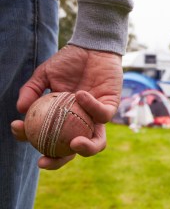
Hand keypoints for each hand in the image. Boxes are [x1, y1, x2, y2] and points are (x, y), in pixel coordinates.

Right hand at [11, 45, 122, 169]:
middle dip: (59, 161)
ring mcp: (96, 117)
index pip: (49, 139)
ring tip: (74, 144)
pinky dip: (90, 107)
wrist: (92, 47)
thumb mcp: (45, 74)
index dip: (34, 141)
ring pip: (97, 142)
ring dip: (86, 149)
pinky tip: (78, 95)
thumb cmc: (69, 62)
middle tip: (44, 159)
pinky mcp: (111, 107)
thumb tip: (20, 109)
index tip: (20, 132)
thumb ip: (32, 90)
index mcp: (63, 119)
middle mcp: (80, 122)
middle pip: (73, 151)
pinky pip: (103, 115)